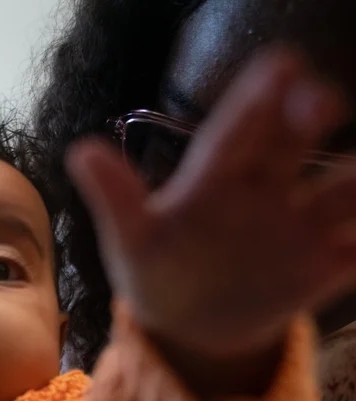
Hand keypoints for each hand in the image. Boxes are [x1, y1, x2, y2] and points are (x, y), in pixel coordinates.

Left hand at [68, 50, 355, 395]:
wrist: (186, 326)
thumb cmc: (156, 271)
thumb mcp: (131, 241)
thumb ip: (116, 199)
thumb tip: (80, 151)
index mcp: (215, 179)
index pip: (235, 132)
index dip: (256, 99)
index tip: (280, 65)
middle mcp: (264, 190)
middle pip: (292, 143)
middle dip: (308, 116)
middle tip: (318, 103)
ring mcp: (297, 228)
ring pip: (339, 192)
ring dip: (353, 181)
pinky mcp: (321, 268)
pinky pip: (353, 253)